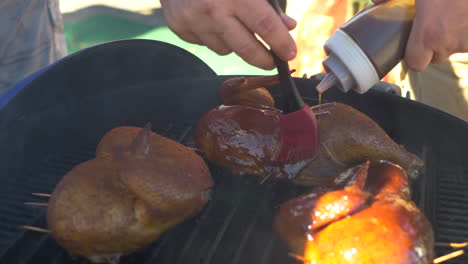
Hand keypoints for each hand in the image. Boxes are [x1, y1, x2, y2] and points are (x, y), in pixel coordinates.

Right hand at [160, 0, 296, 69]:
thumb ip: (269, 2)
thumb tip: (288, 26)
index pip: (265, 25)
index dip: (281, 42)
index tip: (290, 54)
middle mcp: (212, 10)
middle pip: (246, 49)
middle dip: (264, 59)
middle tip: (272, 62)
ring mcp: (192, 21)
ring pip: (224, 49)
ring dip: (234, 43)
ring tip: (233, 24)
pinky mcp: (178, 27)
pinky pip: (205, 44)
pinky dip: (213, 36)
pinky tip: (211, 20)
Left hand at [373, 0, 467, 71]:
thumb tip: (375, 0)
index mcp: (428, 33)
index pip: (416, 64)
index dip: (413, 56)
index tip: (411, 44)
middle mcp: (449, 42)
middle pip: (437, 57)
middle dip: (433, 46)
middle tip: (432, 25)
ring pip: (457, 47)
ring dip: (453, 36)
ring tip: (451, 14)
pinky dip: (467, 28)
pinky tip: (463, 12)